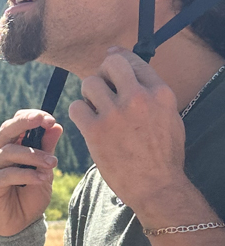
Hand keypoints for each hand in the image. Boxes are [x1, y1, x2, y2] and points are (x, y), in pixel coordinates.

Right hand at [0, 110, 62, 235]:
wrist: (21, 224)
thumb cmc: (30, 194)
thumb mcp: (45, 170)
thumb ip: (47, 149)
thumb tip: (55, 126)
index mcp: (9, 145)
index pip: (16, 122)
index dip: (31, 117)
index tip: (50, 119)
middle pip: (7, 129)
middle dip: (27, 123)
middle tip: (46, 122)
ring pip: (9, 151)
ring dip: (34, 155)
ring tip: (53, 164)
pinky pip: (7, 174)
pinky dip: (27, 174)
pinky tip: (41, 178)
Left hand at [69, 47, 185, 219]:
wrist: (156, 186)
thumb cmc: (164, 155)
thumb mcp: (170, 117)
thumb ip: (153, 94)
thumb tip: (134, 71)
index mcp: (160, 93)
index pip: (133, 60)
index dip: (118, 59)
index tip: (110, 62)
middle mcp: (138, 98)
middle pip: (110, 64)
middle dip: (103, 73)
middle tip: (103, 89)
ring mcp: (116, 114)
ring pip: (89, 83)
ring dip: (89, 95)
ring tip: (97, 110)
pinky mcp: (96, 130)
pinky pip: (76, 106)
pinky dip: (79, 113)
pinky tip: (88, 123)